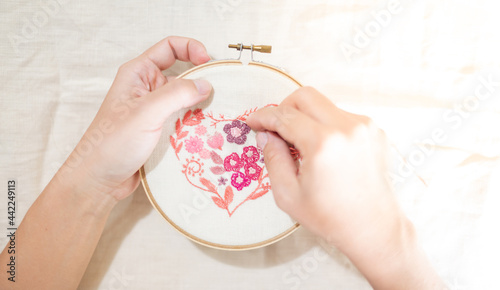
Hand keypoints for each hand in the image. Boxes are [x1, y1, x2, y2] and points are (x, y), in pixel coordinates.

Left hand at [59, 36, 211, 200]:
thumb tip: (206, 85)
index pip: (169, 48)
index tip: (209, 62)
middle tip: (220, 91)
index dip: (191, 48)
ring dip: (200, 105)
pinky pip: (184, 120)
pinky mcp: (160, 131)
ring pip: (185, 99)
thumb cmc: (114, 143)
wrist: (100, 180)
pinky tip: (207, 131)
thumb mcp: (147, 112)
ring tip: (217, 113)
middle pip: (182, 74)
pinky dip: (196, 123)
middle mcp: (147, 89)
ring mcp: (154, 111)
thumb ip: (177, 94)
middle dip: (201, 80)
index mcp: (138, 74)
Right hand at [246, 87, 442, 288]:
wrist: (373, 228)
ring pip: (324, 105)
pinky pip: (342, 116)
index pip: (285, 115)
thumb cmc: (330, 217)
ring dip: (307, 117)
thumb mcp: (288, 194)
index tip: (254, 122)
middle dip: (284, 107)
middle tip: (276, 129)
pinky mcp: (374, 132)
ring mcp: (364, 127)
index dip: (264, 116)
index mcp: (323, 143)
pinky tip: (325, 150)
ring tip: (301, 144)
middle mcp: (346, 128)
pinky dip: (327, 126)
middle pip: (305, 96)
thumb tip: (266, 136)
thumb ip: (273, 159)